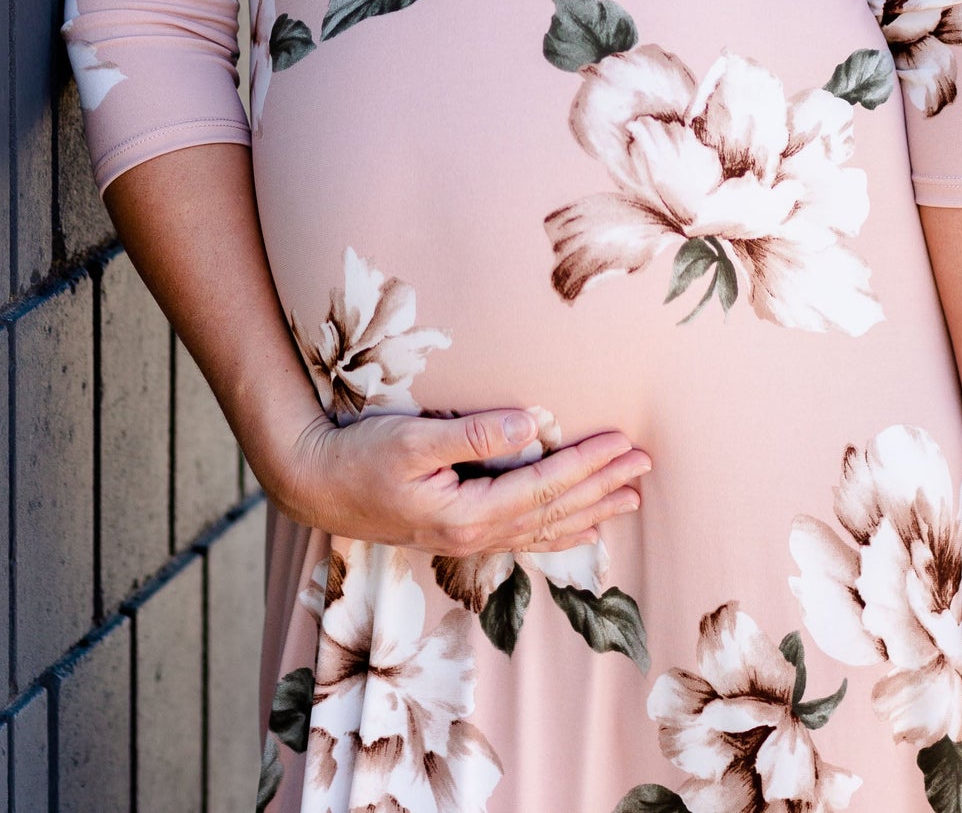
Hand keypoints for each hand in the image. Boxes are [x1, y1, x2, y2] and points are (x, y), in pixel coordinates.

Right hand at [280, 406, 650, 555]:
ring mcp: (468, 540)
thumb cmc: (359, 456)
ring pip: (546, 529)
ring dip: (592, 510)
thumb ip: (474, 434)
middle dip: (603, 486)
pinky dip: (561, 530)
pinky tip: (582, 528)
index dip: (588, 463)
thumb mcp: (413, 439)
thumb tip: (533, 421)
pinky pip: (525, 536)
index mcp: (469, 513)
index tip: (624, 442)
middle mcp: (475, 535)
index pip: (545, 486)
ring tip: (631, 498)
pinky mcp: (460, 533)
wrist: (316, 486)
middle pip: (555, 511)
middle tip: (645, 465)